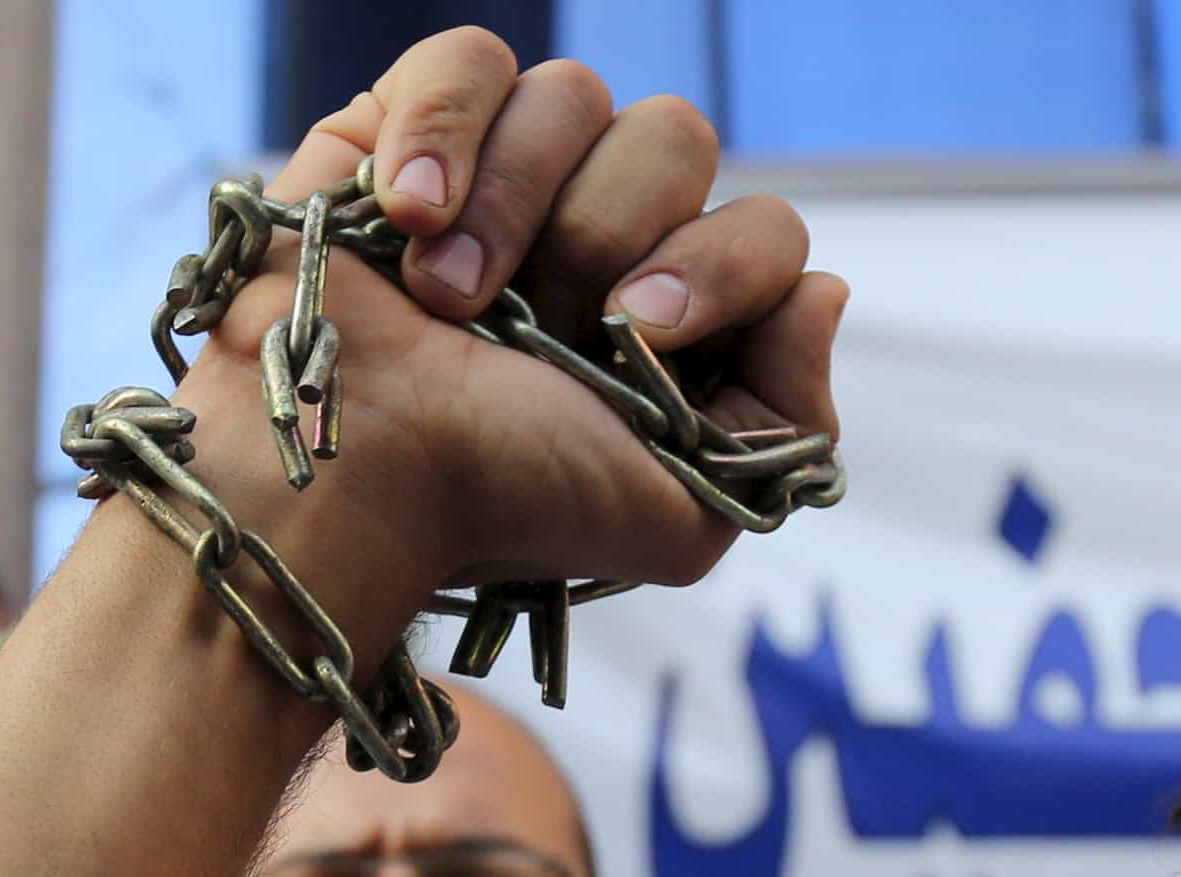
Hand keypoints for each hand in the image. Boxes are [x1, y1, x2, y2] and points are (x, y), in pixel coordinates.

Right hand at [207, 32, 845, 595]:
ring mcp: (505, 175)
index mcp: (675, 315)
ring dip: (514, 207)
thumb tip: (826, 289)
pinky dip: (443, 127)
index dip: (720, 267)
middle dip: (608, 233)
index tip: (636, 335)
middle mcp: (599, 233)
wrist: (353, 475)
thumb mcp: (685, 513)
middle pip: (677, 137)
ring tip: (445, 301)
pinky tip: (405, 215)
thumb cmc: (504, 503)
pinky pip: (473, 59)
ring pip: (576, 93)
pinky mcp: (407, 129)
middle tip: (536, 322)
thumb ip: (787, 422)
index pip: (765, 229)